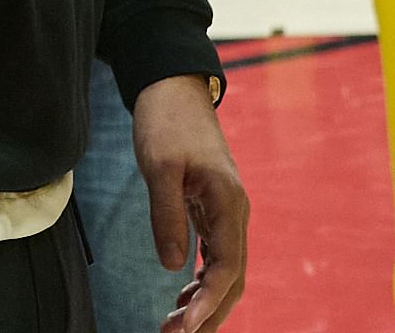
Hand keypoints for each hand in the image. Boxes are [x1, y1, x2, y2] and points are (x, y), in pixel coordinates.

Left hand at [132, 74, 247, 330]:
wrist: (174, 87)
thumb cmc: (167, 120)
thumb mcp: (160, 165)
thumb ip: (167, 214)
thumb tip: (173, 267)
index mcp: (228, 201)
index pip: (227, 266)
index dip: (210, 301)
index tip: (187, 327)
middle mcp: (234, 211)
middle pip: (231, 277)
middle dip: (208, 312)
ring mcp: (225, 211)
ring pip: (224, 271)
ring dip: (203, 302)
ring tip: (172, 328)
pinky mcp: (211, 209)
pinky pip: (214, 256)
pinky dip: (200, 282)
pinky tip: (181, 299)